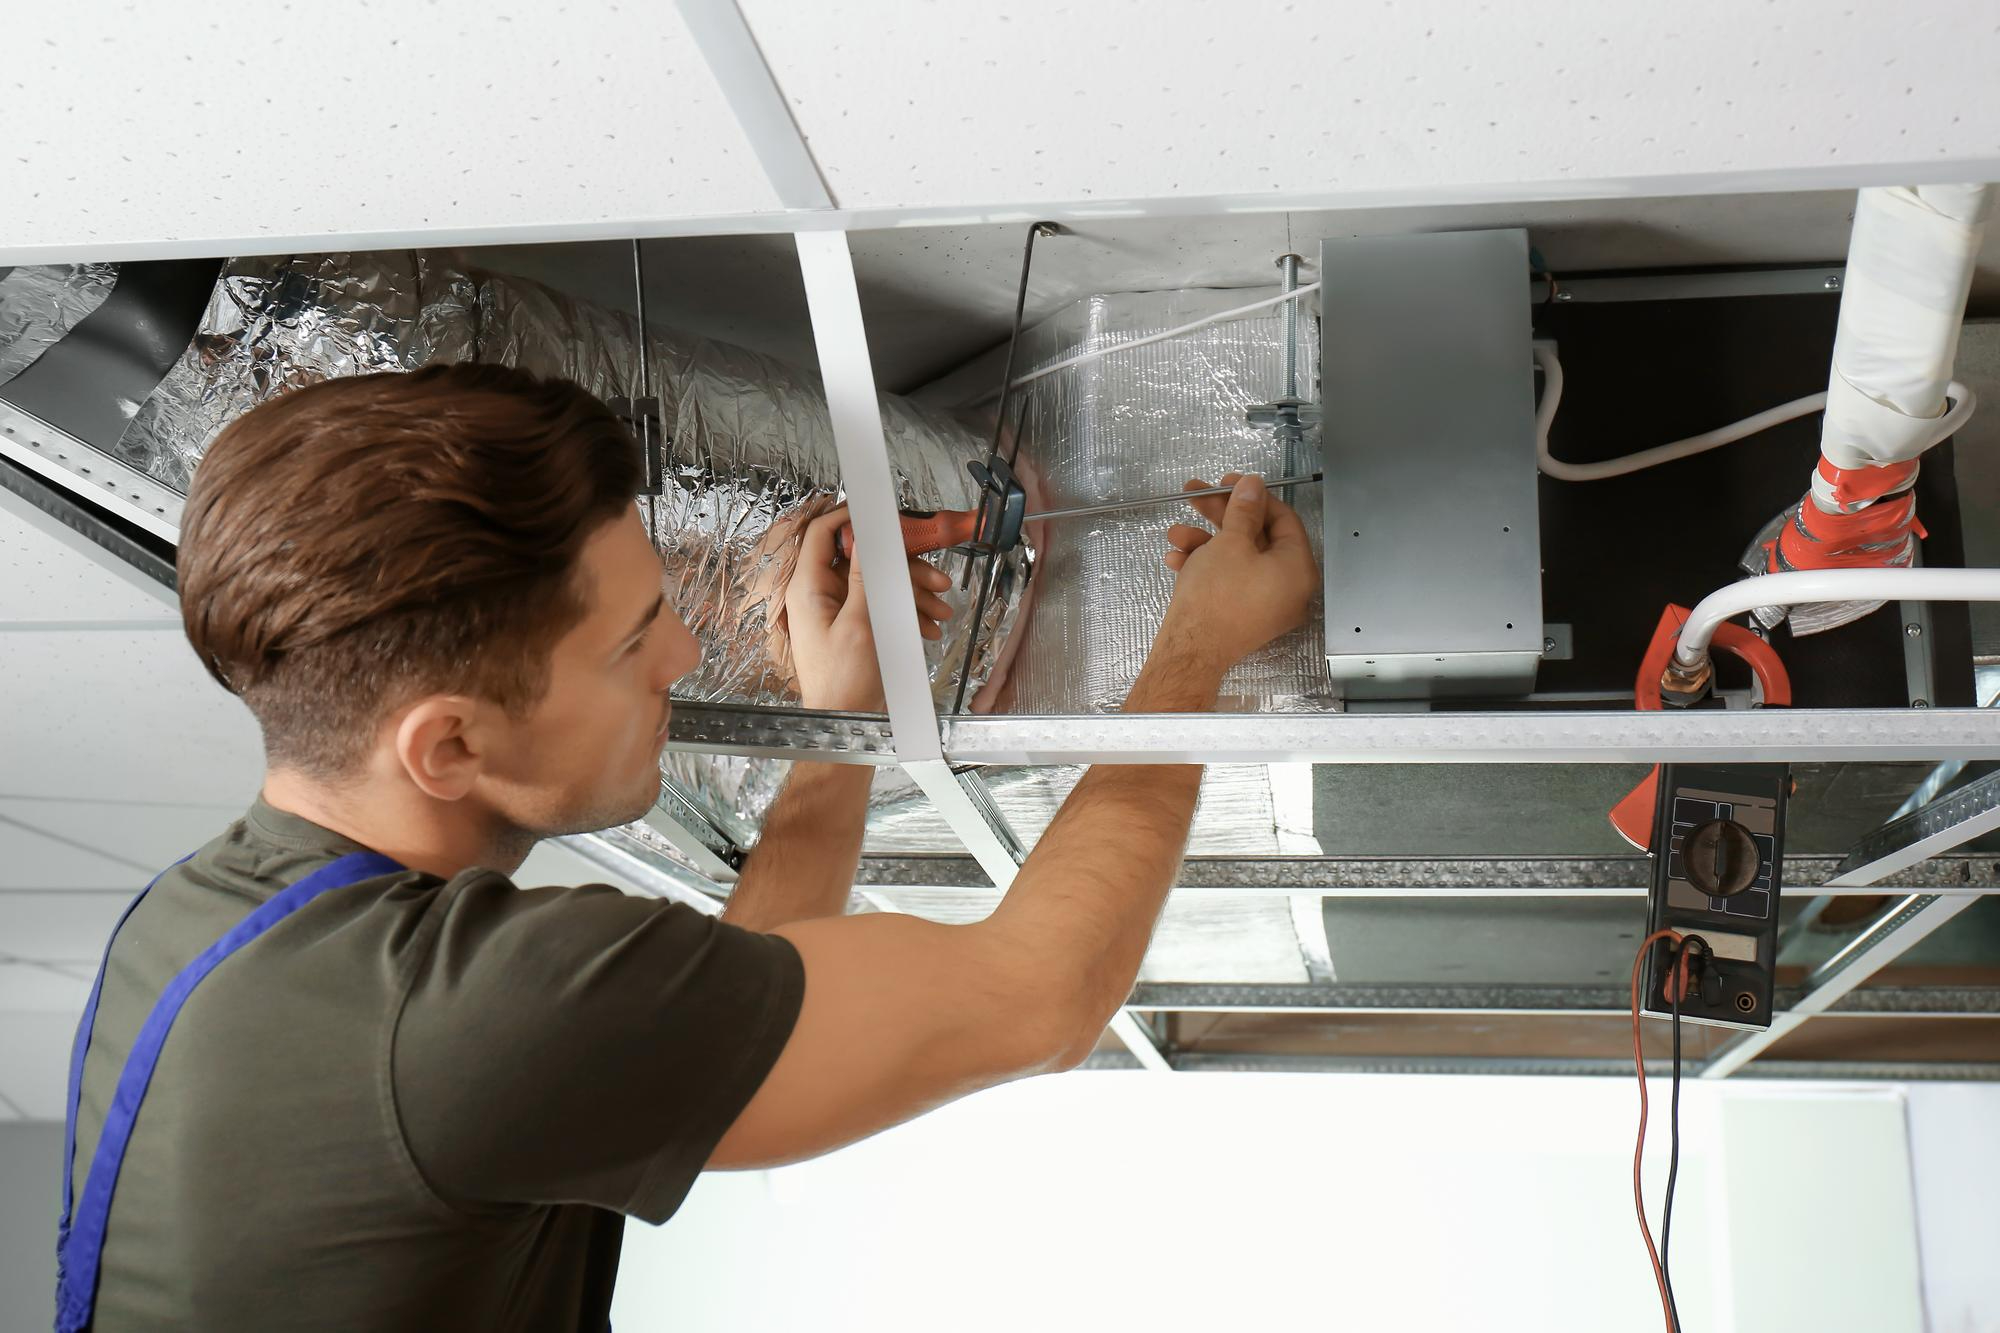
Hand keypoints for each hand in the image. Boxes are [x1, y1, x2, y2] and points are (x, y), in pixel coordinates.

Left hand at [783, 505, 955, 711]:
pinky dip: (906, 612)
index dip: (852, 517)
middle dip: (902, 567)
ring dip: (912, 592)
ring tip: (940, 610)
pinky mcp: (852, 624)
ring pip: (877, 582)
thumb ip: (864, 576)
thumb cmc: (844, 682)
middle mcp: (819, 593)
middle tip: (935, 579)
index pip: (822, 533)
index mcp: (809, 588)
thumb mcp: (860, 624)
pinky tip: (928, 627)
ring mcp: (836, 609)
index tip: (887, 516)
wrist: (848, 723)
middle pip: (861, 558)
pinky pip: (880, 604)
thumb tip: (867, 535)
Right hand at [1152, 473, 1318, 676]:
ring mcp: (1264, 603)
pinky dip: (1205, 565)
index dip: (1254, 497)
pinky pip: (1228, 580)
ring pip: (1236, 558)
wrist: (1191, 651)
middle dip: (1221, 515)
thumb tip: (1253, 486)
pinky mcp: (1242, 614)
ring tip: (1175, 532)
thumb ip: (1244, 509)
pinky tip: (1176, 558)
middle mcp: (1287, 587)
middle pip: (1256, 537)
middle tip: (1197, 495)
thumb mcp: (1230, 542)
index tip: (1230, 483)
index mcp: (1297, 568)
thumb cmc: (1216, 597)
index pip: (1283, 519)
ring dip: (1204, 540)